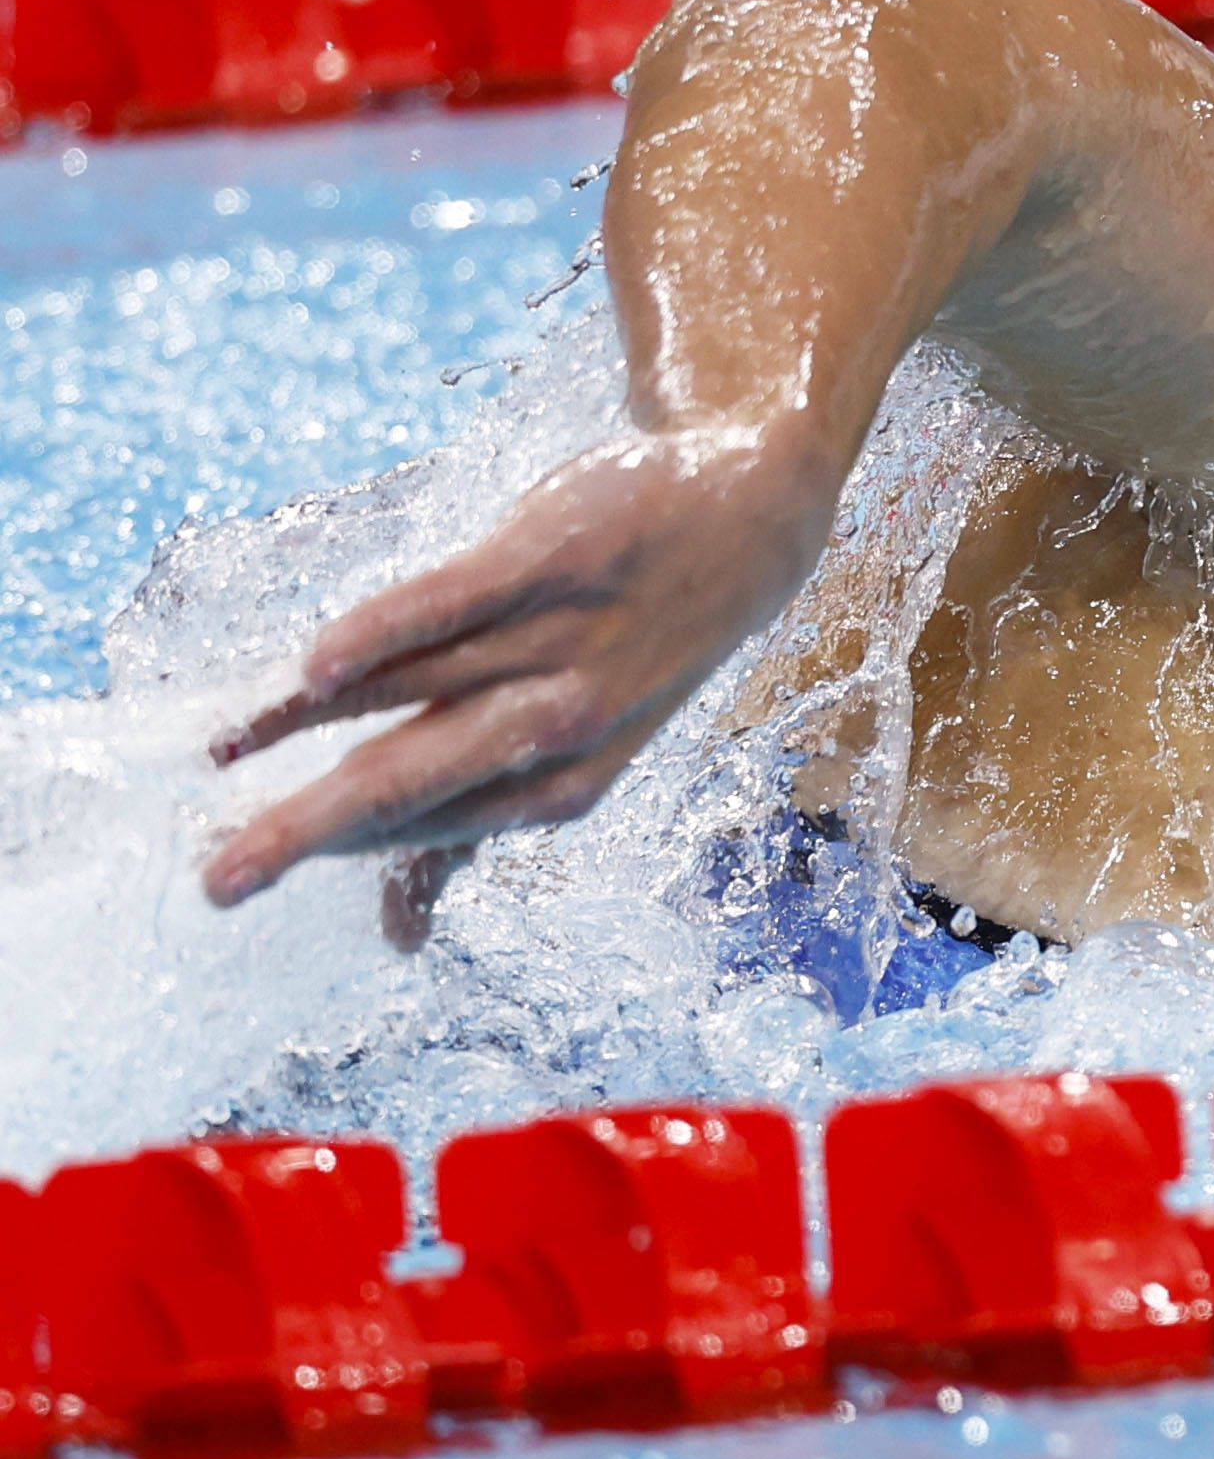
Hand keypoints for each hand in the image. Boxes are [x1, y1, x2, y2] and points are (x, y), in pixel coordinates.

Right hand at [201, 424, 844, 914]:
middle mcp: (568, 718)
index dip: (334, 848)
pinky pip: (462, 598)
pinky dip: (391, 629)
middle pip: (419, 781)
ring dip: (310, 716)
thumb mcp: (576, 747)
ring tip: (223, 747)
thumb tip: (399, 941)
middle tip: (218, 882)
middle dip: (314, 834)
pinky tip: (319, 663)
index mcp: (566, 782)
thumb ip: (475, 830)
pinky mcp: (559, 553)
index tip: (233, 877)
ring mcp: (567, 635)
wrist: (750, 517)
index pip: (429, 825)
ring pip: (418, 683)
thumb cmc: (631, 647)